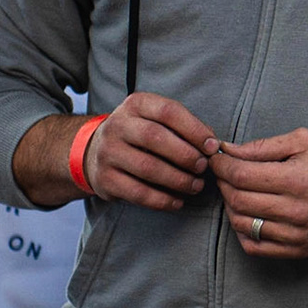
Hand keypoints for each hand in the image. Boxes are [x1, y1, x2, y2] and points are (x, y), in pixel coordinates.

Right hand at [85, 92, 217, 210]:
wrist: (94, 152)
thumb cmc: (140, 135)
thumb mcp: (155, 119)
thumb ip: (183, 127)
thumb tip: (212, 145)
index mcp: (135, 105)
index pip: (168, 111)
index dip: (194, 129)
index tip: (212, 146)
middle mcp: (117, 126)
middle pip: (155, 138)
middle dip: (185, 155)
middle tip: (203, 167)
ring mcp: (108, 152)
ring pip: (147, 167)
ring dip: (178, 180)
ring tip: (196, 186)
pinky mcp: (104, 179)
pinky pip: (137, 192)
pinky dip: (162, 200)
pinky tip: (177, 202)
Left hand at [211, 128, 307, 259]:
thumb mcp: (304, 141)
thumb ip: (263, 146)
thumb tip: (228, 150)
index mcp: (297, 180)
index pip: (241, 175)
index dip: (222, 165)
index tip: (217, 158)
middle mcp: (296, 210)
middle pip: (238, 200)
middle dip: (224, 183)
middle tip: (225, 173)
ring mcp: (297, 234)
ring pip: (243, 224)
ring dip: (231, 206)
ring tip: (237, 192)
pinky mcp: (298, 249)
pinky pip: (255, 247)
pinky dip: (243, 231)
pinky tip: (247, 216)